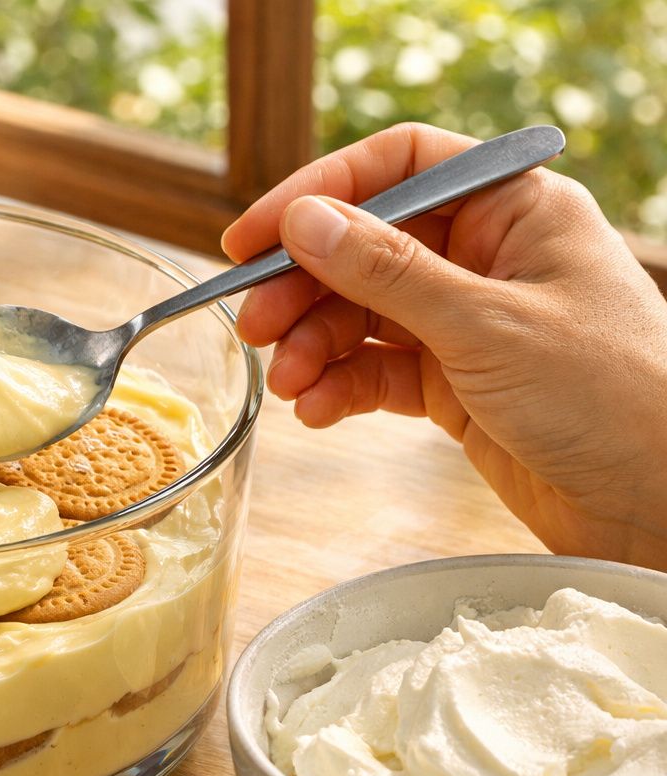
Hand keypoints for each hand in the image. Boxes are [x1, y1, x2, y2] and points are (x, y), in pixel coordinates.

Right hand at [222, 122, 666, 569]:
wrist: (658, 504)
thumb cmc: (613, 397)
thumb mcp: (486, 326)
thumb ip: (387, 273)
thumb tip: (304, 221)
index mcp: (514, 209)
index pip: (399, 169)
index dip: (319, 194)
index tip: (252, 238)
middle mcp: (486, 257)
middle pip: (364, 247)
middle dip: (303, 287)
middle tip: (253, 327)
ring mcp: (467, 322)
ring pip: (360, 315)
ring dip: (314, 347)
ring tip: (288, 384)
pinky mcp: (454, 384)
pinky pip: (375, 371)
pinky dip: (338, 388)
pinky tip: (316, 411)